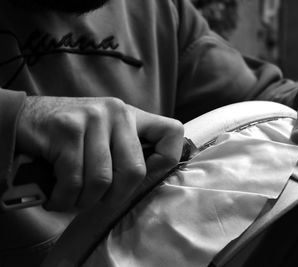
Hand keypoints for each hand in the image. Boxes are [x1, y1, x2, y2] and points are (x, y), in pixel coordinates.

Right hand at [16, 96, 183, 210]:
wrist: (26, 120)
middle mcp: (117, 113)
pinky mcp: (67, 129)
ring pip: (102, 180)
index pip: (172, 131)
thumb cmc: (71, 136)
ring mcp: (93, 118)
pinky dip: (65, 198)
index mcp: (132, 116)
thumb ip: (128, 151)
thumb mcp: (106, 136)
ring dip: (85, 200)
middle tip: (98, 199)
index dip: (167, 160)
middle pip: (135, 171)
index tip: (146, 175)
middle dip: (115, 197)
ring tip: (74, 198)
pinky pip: (75, 180)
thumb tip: (150, 181)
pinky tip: (58, 196)